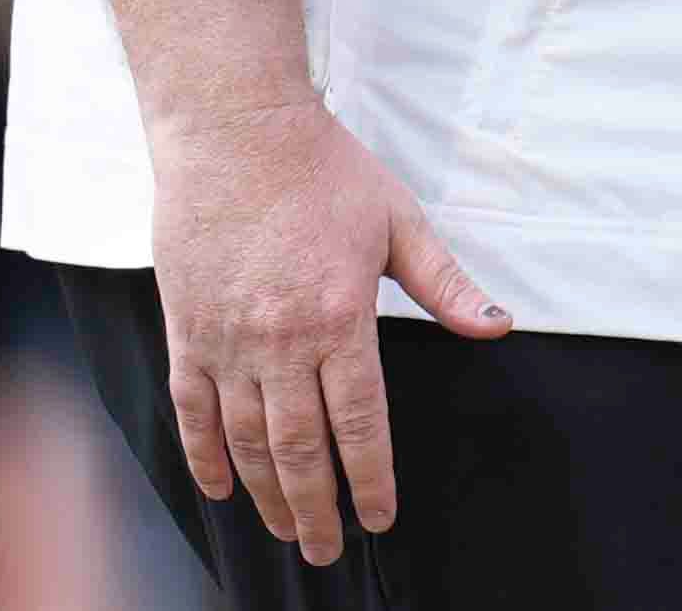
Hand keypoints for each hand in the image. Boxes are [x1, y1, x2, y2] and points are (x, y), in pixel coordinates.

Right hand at [146, 99, 508, 564]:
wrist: (235, 130)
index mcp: (340, 317)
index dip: (370, 478)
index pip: (360, 422)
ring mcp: (225, 339)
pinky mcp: (185, 330)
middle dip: (317, 507)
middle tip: (326, 550)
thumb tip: (496, 325)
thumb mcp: (400, 221)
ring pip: (245, 440)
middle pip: (299, 448)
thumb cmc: (323, 171)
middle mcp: (279, 340)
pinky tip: (222, 489)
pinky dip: (204, 457)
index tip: (379, 518)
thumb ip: (446, 283)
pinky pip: (191, 410)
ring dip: (267, 495)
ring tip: (285, 531)